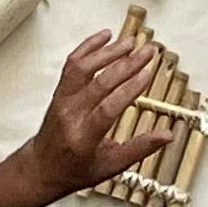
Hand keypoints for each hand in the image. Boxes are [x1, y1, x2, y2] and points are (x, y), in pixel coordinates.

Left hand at [27, 32, 171, 197]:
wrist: (41, 168)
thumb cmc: (75, 170)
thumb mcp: (110, 167)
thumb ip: (139, 149)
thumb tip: (167, 135)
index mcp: (84, 138)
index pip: (107, 108)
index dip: (129, 90)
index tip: (148, 74)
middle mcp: (70, 115)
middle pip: (99, 83)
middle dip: (126, 64)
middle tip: (148, 51)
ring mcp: (62, 100)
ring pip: (83, 68)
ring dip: (108, 52)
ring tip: (131, 42)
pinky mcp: (59, 90)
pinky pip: (72, 64)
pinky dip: (88, 46)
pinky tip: (105, 36)